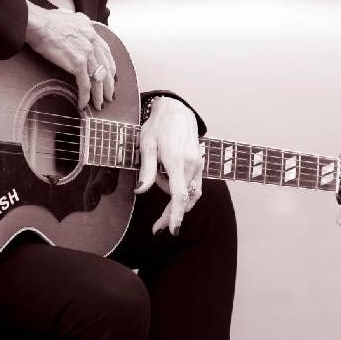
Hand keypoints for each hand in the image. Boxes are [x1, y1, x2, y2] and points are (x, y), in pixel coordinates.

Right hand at [25, 2, 116, 109]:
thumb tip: (71, 34)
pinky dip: (85, 96)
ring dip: (99, 94)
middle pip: (106, 66)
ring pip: (98, 78)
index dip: (110, 65)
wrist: (38, 24)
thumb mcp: (67, 19)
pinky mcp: (78, 63)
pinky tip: (83, 104)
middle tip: (110, 95)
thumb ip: (74, 28)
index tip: (111, 75)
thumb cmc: (45, 21)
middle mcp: (91, 40)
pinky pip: (85, 84)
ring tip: (99, 104)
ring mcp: (86, 52)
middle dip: (109, 83)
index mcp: (89, 29)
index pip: (105, 50)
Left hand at [135, 97, 203, 234]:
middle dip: (172, 213)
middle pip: (185, 199)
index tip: (172, 229)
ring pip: (191, 194)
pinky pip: (194, 185)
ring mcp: (198, 163)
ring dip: (177, 201)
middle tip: (157, 226)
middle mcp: (191, 164)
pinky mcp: (199, 163)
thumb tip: (141, 191)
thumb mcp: (146, 146)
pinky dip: (183, 191)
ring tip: (158, 184)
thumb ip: (146, 170)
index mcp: (176, 160)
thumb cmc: (158, 126)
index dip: (175, 214)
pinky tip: (169, 182)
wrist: (175, 110)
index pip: (179, 195)